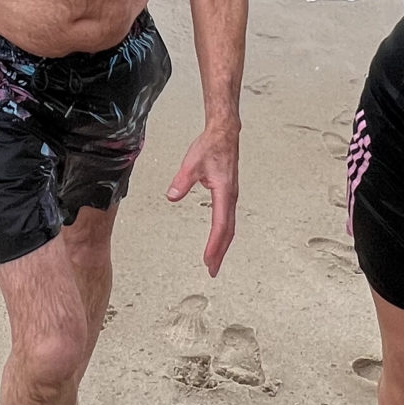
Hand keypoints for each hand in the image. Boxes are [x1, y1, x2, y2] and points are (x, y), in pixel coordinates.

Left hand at [165, 120, 238, 275]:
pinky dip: (223, 234)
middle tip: (212, 270)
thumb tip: (172, 196)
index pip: (220, 224)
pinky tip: (217, 240)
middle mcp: (230, 197)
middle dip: (220, 252)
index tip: (208, 259)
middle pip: (227, 231)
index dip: (214, 244)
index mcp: (224, 192)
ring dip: (222, 245)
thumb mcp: (192, 162)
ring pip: (229, 227)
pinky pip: (227, 220)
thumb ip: (182, 181)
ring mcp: (231, 197)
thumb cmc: (211, 146)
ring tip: (214, 261)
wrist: (225, 134)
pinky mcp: (228, 195)